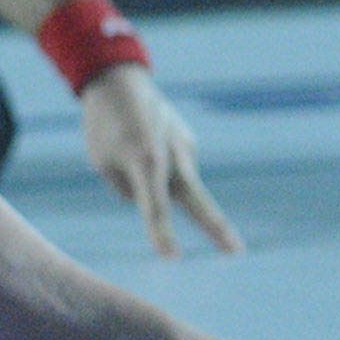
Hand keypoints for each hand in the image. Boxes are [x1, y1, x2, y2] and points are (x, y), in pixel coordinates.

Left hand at [79, 63, 241, 257]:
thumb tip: (155, 202)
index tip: (172, 258)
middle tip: (237, 251)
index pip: (154, 205)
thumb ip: (128, 188)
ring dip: (158, 182)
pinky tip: (141, 143)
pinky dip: (159, 166)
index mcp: (144, 160)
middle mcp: (171, 155)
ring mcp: (185, 147)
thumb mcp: (102, 162)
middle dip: (215, 226)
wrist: (119, 81)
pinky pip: (171, 168)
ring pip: (174, 183)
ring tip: (127, 147)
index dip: (161, 232)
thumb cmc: (103, 125)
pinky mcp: (189, 142)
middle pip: (194, 198)